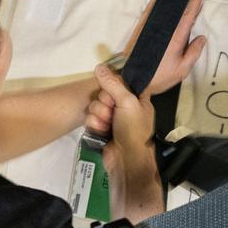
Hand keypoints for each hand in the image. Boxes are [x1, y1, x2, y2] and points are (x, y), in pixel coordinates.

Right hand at [92, 64, 164, 222]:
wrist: (126, 160)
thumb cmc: (134, 130)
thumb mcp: (127, 102)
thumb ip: (112, 84)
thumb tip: (99, 66)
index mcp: (136, 99)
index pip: (119, 83)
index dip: (113, 86)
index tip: (113, 91)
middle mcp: (124, 107)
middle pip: (103, 94)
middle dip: (104, 103)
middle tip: (112, 113)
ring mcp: (111, 119)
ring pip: (94, 106)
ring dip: (99, 116)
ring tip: (107, 125)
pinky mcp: (101, 130)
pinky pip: (90, 119)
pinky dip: (94, 125)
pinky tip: (102, 132)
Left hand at [120, 0, 207, 94]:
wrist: (132, 79)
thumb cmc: (158, 77)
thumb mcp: (182, 70)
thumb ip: (193, 53)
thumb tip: (202, 38)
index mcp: (176, 38)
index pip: (188, 15)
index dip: (195, 2)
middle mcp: (164, 29)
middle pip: (178, 8)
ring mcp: (152, 27)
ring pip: (164, 7)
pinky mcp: (143, 28)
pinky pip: (152, 10)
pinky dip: (157, 1)